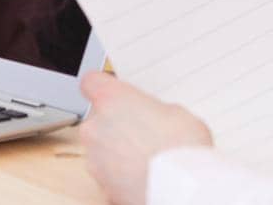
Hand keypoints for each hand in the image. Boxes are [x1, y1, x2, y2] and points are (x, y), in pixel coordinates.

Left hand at [79, 72, 211, 204]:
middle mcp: (95, 127)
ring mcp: (95, 159)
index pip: (91, 82)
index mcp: (111, 99)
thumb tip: (155, 119)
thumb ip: (154, 111)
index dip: (103, 88)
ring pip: (102, 150)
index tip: (113, 92)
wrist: (181, 190)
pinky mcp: (101, 187)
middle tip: (145, 133)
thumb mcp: (177, 113)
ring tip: (149, 160)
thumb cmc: (181, 148)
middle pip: (99, 120)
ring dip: (119, 153)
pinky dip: (122, 177)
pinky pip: (110, 176)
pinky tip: (145, 178)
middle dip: (117, 126)